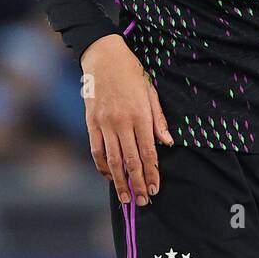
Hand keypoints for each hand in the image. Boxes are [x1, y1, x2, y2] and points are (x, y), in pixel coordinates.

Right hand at [81, 33, 173, 206]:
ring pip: (112, 159)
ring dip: (119, 181)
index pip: (148, 152)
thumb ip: (159, 120)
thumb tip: (168, 143)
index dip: (152, 173)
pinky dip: (101, 166)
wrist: (103, 55)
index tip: (155, 189)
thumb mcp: (151, 92)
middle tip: (142, 201)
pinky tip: (108, 176)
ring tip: (125, 197)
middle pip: (131, 160)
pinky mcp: (91, 122)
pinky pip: (96, 149)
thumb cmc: (131, 72)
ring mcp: (104, 123)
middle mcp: (122, 121)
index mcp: (140, 115)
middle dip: (137, 184)